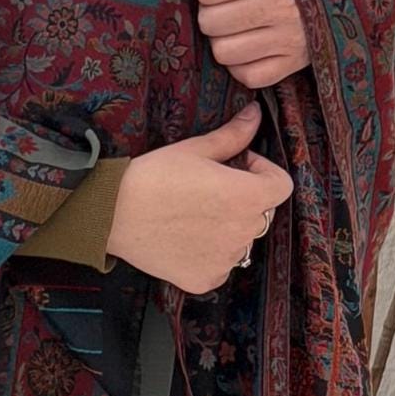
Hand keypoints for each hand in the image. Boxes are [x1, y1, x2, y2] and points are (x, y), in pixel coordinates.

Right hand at [106, 100, 293, 293]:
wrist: (112, 213)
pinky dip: (209, 253)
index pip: (281, 185)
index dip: (263, 171)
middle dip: (243, 198)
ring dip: (227, 226)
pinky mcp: (206, 279)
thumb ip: (233, 136)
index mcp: (247, 197)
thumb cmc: (153, 176)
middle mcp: (243, 232)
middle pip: (260, 212)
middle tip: (208, 188)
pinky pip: (220, 264)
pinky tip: (183, 237)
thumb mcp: (195, 150)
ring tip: (192, 213)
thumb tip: (255, 115)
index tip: (239, 166)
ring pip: (240, 239)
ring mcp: (225, 260)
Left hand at [187, 0, 311, 85]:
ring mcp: (289, 40)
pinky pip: (249, 76)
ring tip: (235, 25)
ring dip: (222, 39)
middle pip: (211, 22)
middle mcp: (280, 7)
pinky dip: (241, 65)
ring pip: (224, 52)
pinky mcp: (295, 64)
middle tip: (225, 1)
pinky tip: (249, 46)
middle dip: (210, 10)